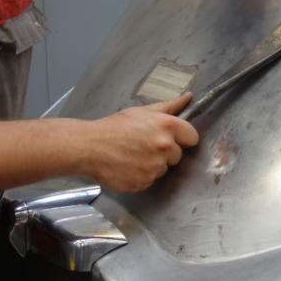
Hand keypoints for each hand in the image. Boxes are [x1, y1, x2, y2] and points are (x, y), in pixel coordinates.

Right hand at [79, 94, 199, 192]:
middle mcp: (164, 146)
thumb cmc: (113, 127)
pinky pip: (150, 180)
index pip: (192, 137)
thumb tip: (188, 98)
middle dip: (165, 152)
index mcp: (166, 126)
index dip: (182, 138)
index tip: (173, 139)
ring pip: (163, 168)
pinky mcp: (145, 181)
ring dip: (152, 164)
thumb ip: (169, 107)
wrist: (89, 147)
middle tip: (144, 146)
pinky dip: (142, 175)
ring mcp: (155, 166)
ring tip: (133, 155)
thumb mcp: (141, 112)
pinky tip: (128, 165)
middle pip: (177, 155)